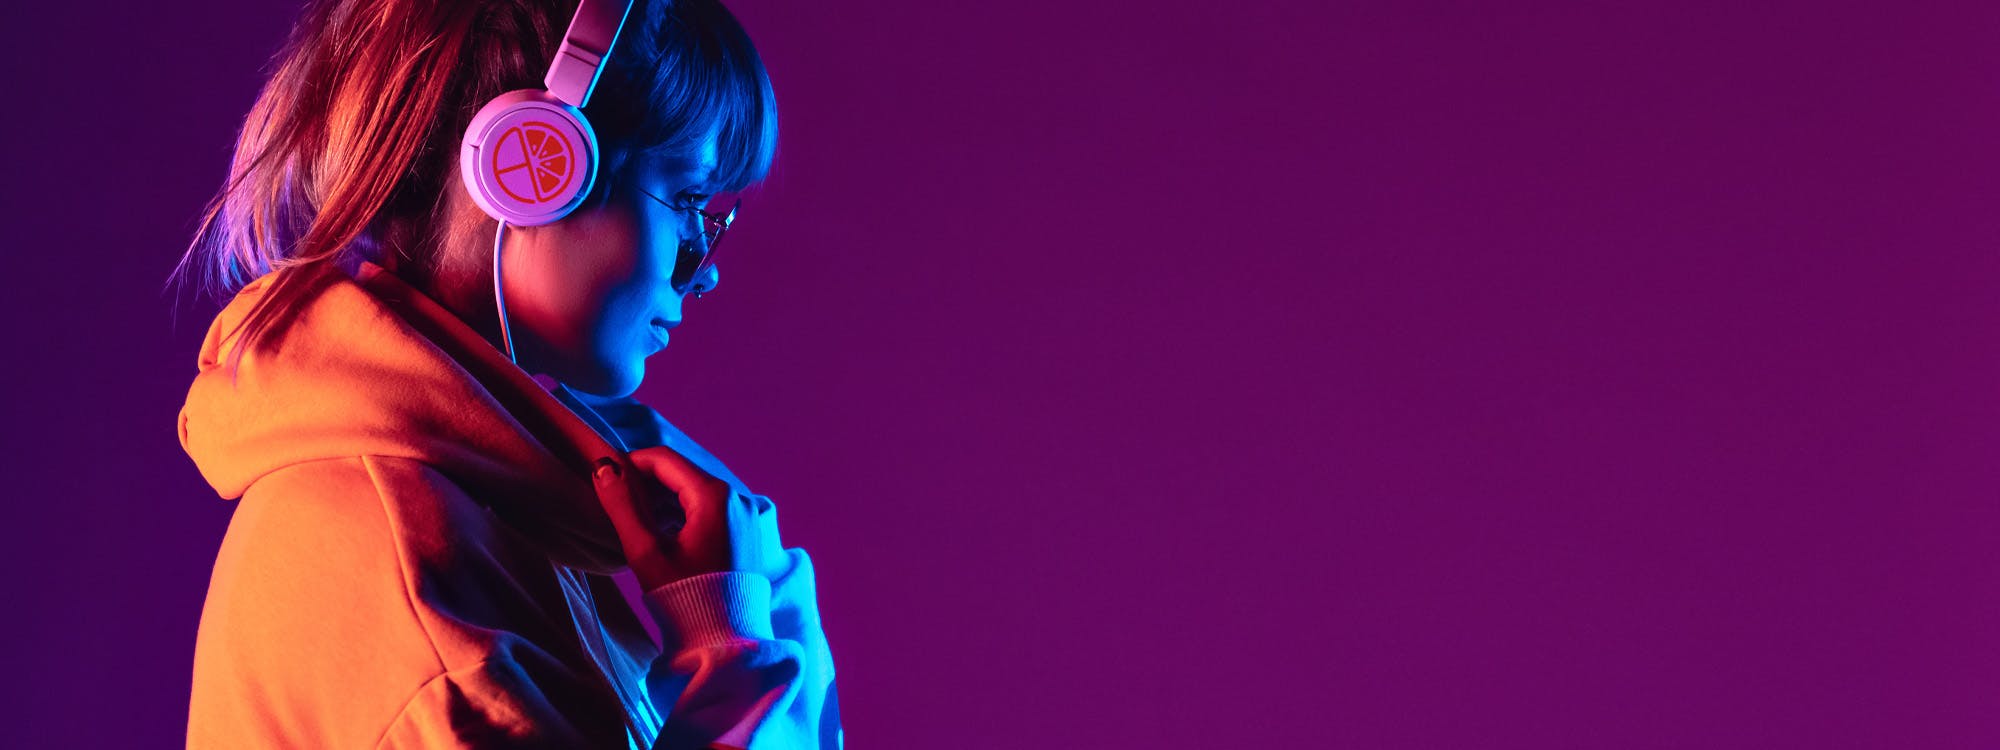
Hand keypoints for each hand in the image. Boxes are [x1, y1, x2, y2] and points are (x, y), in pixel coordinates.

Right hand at [591, 444, 769, 591]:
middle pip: (681, 474)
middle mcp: (736, 499)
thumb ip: (622, 505)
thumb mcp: (645, 551)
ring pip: (693, 492)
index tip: (605, 478)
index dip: (630, 463)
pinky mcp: (744, 533)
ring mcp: (744, 516)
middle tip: (615, 500)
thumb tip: (603, 467)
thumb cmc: (684, 598)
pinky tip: (659, 532)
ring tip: (632, 518)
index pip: (664, 460)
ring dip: (662, 499)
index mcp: (714, 496)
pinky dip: (681, 513)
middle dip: (645, 482)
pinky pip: (708, 509)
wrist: (726, 641)